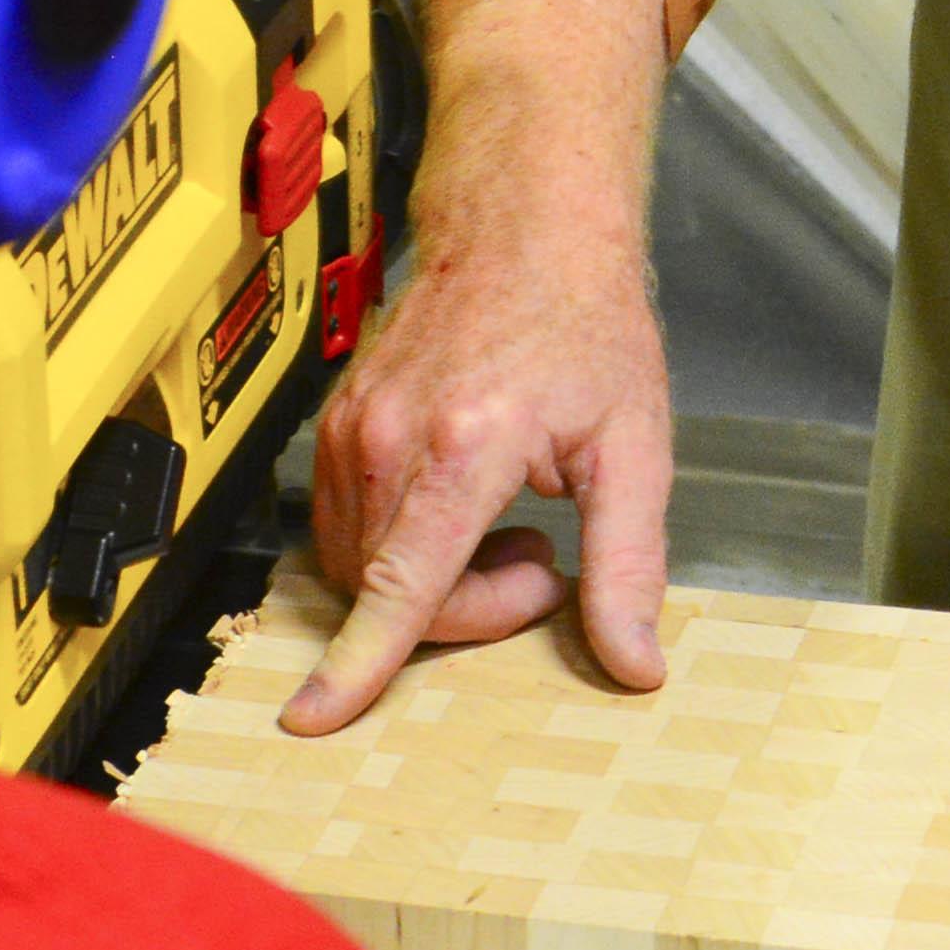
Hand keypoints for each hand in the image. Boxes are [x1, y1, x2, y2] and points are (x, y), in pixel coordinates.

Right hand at [289, 197, 673, 724]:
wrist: (526, 234)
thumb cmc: (584, 326)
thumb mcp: (634, 448)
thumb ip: (629, 564)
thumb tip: (633, 662)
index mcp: (465, 444)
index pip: (403, 581)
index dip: (360, 660)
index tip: (314, 715)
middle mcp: (390, 437)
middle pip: (394, 591)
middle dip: (471, 608)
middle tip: (544, 559)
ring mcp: (351, 430)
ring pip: (363, 567)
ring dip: (437, 580)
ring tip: (508, 525)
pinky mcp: (335, 429)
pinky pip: (348, 529)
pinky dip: (404, 549)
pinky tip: (464, 509)